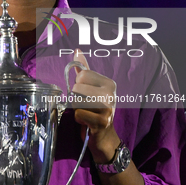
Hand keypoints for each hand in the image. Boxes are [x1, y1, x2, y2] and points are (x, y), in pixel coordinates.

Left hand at [72, 49, 119, 163]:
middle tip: (85, 104)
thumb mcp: (91, 87)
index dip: (78, 84)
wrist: (104, 136)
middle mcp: (111, 93)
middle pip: (78, 87)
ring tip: (86, 111)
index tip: (85, 93)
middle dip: (76, 97)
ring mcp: (108, 108)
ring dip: (77, 108)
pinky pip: (79, 114)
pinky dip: (79, 118)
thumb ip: (84, 69)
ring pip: (77, 101)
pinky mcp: (102, 122)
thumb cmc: (95, 109)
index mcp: (109, 83)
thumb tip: (76, 51)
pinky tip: (86, 121)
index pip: (82, 75)